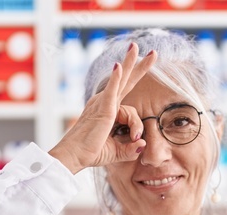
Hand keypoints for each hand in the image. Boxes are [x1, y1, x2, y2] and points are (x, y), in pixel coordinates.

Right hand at [48, 42, 157, 173]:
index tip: (136, 139)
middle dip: (139, 66)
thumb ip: (131, 148)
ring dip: (131, 64)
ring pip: (122, 81)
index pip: (131, 111)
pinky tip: (119, 66)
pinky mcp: (102, 108)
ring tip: (135, 46)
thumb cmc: (90, 152)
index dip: (137, 126)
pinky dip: (115, 78)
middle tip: (153, 53)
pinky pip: (111, 90)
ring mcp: (103, 103)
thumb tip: (143, 144)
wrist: (74, 156)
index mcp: (108, 111)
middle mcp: (105, 102)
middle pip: (126, 81)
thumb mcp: (117, 151)